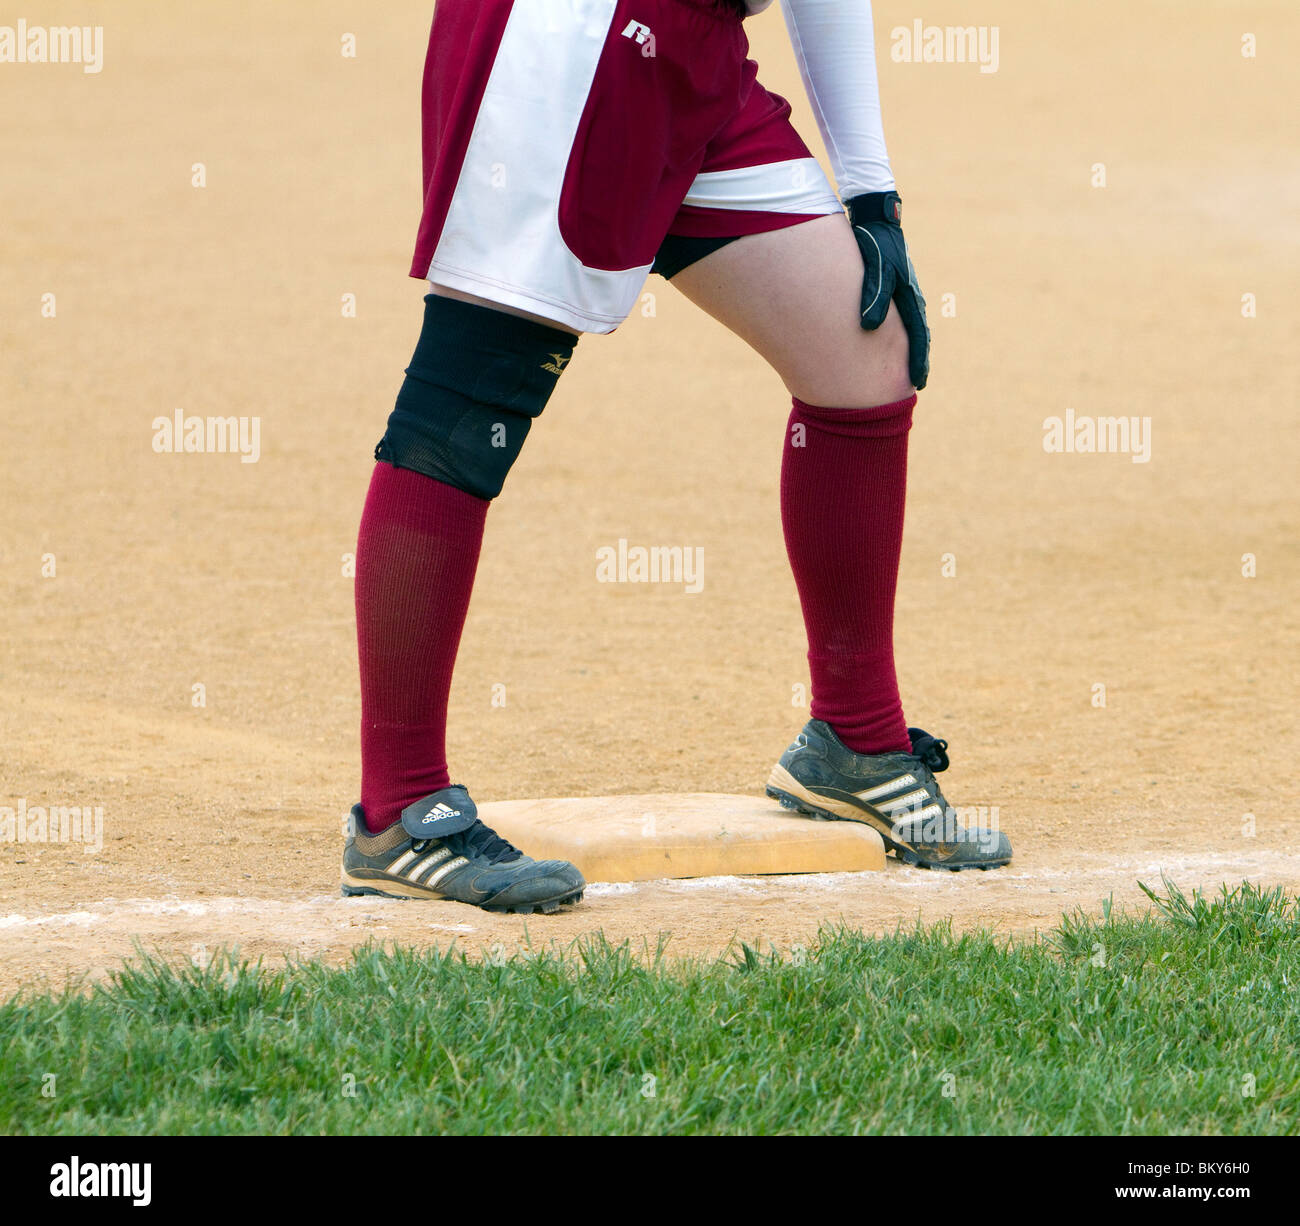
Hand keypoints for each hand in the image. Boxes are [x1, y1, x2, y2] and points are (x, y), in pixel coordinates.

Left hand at [845, 191, 929, 390]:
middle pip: (917, 336)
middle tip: (915, 383)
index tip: (918, 383)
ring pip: (908, 329)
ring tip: (905, 369)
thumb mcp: (877, 268)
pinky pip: (898, 319)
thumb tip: (869, 328)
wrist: (876, 218)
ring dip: (908, 349)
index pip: (919, 337)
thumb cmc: (877, 244)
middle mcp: (910, 299)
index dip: (918, 361)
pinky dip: (897, 336)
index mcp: (912, 298)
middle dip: (917, 360)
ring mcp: (902, 294)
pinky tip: (887, 343)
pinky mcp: (891, 289)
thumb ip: (874, 297)